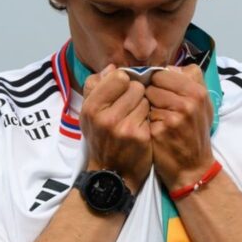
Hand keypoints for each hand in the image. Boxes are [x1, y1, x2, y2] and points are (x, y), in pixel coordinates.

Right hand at [81, 64, 152, 192]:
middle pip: (135, 86)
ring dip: (144, 105)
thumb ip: (96, 87)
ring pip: (146, 99)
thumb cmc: (101, 139)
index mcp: (91, 107)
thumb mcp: (89, 114)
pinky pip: (152, 113)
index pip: (118, 76)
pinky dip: (149, 118)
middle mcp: (106, 117)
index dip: (124, 81)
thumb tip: (112, 67)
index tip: (123, 90)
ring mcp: (124, 127)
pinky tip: (142, 127)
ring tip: (135, 117)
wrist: (112, 174)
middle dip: (136, 93)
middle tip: (130, 107)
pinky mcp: (141, 136)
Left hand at [146, 65, 215, 190]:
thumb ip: (190, 81)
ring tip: (157, 118)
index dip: (158, 81)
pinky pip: (142, 114)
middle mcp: (187, 103)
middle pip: (153, 83)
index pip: (164, 72)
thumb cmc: (195, 134)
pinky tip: (153, 129)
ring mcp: (173, 117)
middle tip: (159, 107)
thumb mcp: (203, 105)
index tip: (160, 91)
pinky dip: (144, 120)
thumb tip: (169, 67)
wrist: (192, 168)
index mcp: (198, 92)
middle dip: (151, 93)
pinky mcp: (159, 130)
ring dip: (146, 106)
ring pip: (145, 98)